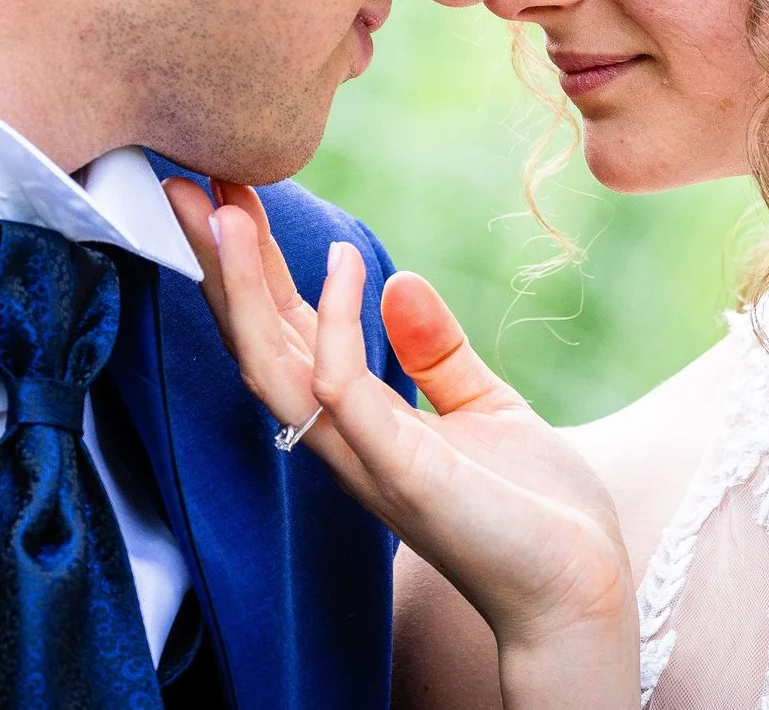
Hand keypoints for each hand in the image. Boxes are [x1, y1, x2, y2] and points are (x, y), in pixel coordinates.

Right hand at [165, 178, 636, 709]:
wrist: (579, 589)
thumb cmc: (534, 511)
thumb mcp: (484, 408)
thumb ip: (436, 352)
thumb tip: (398, 281)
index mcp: (359, 419)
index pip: (285, 329)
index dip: (251, 264)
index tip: (229, 190)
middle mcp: (343, 437)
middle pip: (255, 339)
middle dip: (217, 262)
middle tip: (189, 179)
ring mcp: (364, 456)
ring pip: (271, 364)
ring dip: (243, 288)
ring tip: (226, 209)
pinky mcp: (401, 471)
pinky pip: (343, 389)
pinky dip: (337, 323)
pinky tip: (349, 261)